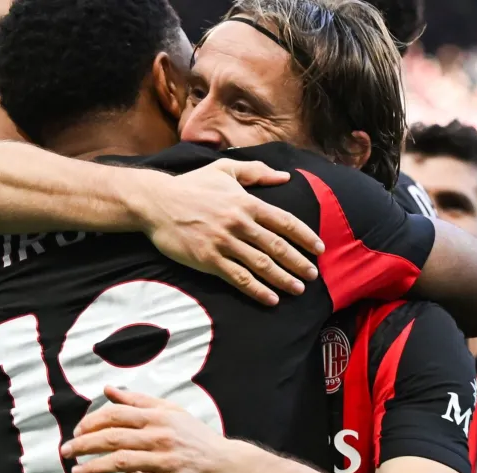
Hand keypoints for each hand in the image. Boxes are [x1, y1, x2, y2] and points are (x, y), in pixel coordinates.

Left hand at [60, 386, 239, 472]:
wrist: (227, 466)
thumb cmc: (196, 438)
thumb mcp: (171, 412)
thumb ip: (138, 401)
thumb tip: (109, 389)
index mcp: (158, 417)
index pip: (116, 415)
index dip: (91, 422)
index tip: (77, 431)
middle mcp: (158, 436)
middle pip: (111, 438)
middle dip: (83, 444)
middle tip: (66, 451)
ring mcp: (162, 460)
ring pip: (119, 461)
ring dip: (93, 467)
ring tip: (77, 472)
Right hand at [131, 159, 324, 305]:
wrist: (156, 203)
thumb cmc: (191, 186)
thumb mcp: (224, 170)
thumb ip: (255, 172)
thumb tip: (284, 177)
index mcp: (246, 202)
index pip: (285, 222)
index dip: (306, 237)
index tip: (319, 249)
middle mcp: (239, 223)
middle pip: (278, 246)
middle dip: (299, 262)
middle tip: (313, 276)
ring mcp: (224, 242)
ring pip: (261, 264)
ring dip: (283, 279)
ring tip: (298, 289)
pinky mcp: (209, 259)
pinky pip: (239, 278)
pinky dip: (257, 290)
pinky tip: (271, 298)